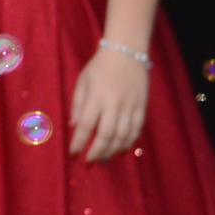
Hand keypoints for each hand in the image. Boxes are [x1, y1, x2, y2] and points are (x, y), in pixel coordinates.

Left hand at [68, 44, 148, 161]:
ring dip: (113, 151)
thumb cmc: (100, 67)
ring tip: (104, 159)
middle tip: (89, 162)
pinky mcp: (142, 106)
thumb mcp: (82, 82)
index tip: (73, 154)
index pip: (86, 126)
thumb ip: (78, 105)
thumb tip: (73, 127)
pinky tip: (121, 150)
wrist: (127, 51)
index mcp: (96, 97)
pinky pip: (137, 129)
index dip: (79, 143)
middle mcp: (114, 103)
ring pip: (123, 135)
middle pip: (106, 135)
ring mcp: (130, 106)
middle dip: (97, 152)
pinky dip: (129, 142)